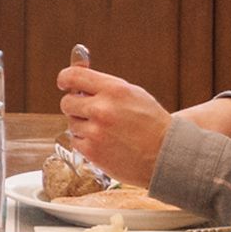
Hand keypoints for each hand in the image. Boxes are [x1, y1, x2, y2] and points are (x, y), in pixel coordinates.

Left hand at [51, 64, 178, 181]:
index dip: (65, 78)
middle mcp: (102, 109)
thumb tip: (78, 78)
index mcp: (113, 90)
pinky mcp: (92, 151)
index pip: (73, 76)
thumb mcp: (133, 94)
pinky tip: (104, 143)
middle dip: (75, 106)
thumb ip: (105, 86)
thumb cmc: (152, 124)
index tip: (64, 82)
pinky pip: (75, 141)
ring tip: (106, 131)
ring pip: (71, 123)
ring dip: (83, 126)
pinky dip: (86, 142)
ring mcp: (95, 131)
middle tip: (89, 112)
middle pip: (67, 102)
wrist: (166, 155)